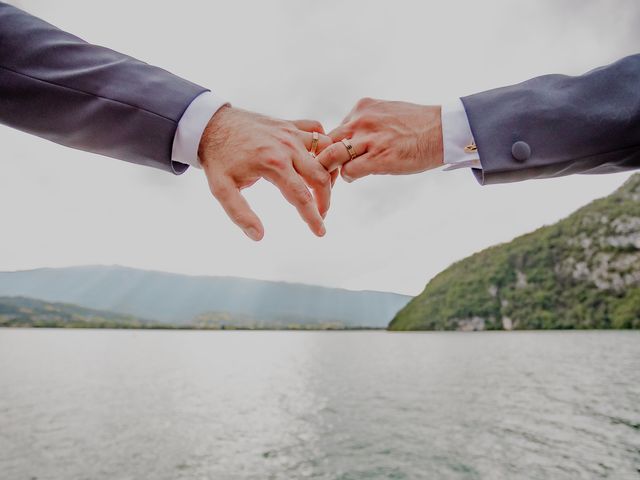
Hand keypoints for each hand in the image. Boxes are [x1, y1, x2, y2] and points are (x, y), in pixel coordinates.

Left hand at [198, 106, 332, 240]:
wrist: (210, 125)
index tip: (320, 232)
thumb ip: (240, 214)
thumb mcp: (221, 189)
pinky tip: (318, 159)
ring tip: (321, 190)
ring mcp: (290, 132)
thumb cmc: (217, 159)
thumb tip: (258, 236)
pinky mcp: (289, 124)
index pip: (302, 197)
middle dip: (325, 200)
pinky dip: (323, 144)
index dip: (313, 218)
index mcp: (273, 164)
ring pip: (325, 151)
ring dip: (328, 171)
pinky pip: (316, 130)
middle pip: (321, 177)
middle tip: (320, 215)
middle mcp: (287, 146)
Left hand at [316, 98, 443, 181]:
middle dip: (322, 161)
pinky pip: (349, 171)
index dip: (329, 148)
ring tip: (334, 181)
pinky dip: (349, 177)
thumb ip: (366, 124)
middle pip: (326, 143)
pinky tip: (357, 177)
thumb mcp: (386, 114)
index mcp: (361, 108)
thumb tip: (352, 140)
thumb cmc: (418, 126)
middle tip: (323, 174)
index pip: (333, 131)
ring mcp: (369, 139)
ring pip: (331, 157)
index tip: (332, 160)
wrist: (443, 130)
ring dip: (330, 172)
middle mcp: (361, 120)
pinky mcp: (378, 157)